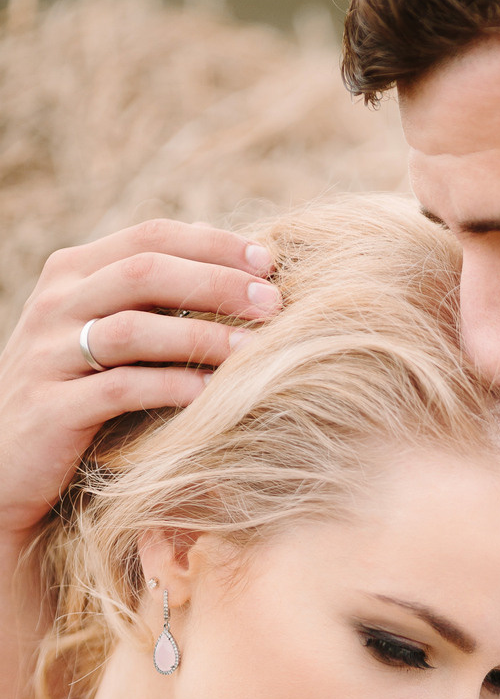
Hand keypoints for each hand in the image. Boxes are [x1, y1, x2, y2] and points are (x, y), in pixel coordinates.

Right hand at [0, 219, 281, 540]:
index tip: (269, 262)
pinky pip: (121, 389)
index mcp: (72, 273)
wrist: (8, 461)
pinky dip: (172, 387)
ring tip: (255, 349)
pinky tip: (213, 395)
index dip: (214, 245)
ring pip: (133, 329)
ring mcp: (49, 355)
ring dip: (201, 336)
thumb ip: (151, 291)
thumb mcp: (106, 330)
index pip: (150, 237)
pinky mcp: (52, 409)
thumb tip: (220, 243)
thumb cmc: (77, 391)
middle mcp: (56, 304)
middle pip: (145, 273)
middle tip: (274, 303)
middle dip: (217, 283)